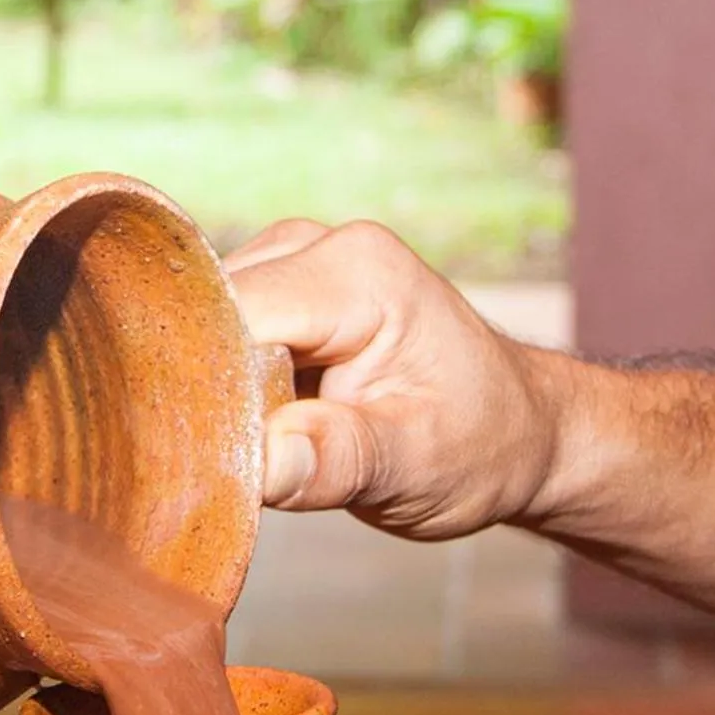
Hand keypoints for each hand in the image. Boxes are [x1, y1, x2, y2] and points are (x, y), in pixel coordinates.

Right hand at [227, 219, 562, 539]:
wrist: (515, 433)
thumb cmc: (481, 446)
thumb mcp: (420, 466)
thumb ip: (342, 460)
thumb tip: (267, 463)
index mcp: (357, 272)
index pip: (231, 317)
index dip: (208, 387)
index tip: (214, 455)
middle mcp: (316, 248)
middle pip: (204, 317)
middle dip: (207, 393)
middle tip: (235, 465)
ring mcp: (291, 266)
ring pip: (199, 329)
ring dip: (212, 393)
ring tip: (259, 448)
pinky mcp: (275, 297)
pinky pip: (213, 339)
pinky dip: (219, 389)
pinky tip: (255, 429)